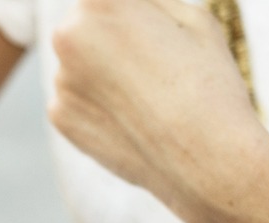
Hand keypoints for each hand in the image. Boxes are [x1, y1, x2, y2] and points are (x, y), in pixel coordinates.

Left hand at [48, 0, 268, 222]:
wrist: (205, 159)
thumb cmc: (208, 81)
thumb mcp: (193, 16)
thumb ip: (154, 2)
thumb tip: (131, 5)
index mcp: (99, 2)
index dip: (136, 14)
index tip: (153, 36)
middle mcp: (66, 36)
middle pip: (88, 25)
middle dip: (114, 36)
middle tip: (155, 60)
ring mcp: (61, 80)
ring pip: (82, 64)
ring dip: (106, 71)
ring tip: (150, 95)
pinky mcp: (60, 118)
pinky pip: (79, 99)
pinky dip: (101, 105)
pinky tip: (135, 118)